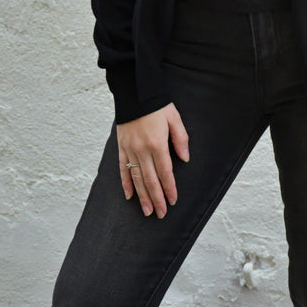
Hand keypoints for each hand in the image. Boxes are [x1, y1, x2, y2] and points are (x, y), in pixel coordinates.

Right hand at [117, 103, 189, 218]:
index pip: (165, 172)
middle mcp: (142, 150)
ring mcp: (130, 150)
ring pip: (137, 178)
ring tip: (147, 211)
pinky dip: (125, 183)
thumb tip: (185, 159)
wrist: (135, 92)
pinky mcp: (121, 147)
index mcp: (157, 143)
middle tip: (161, 213)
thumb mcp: (174, 118)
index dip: (169, 188)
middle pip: (150, 180)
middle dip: (156, 198)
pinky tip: (129, 196)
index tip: (173, 200)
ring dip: (142, 196)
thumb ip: (180, 139)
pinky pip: (122, 169)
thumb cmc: (157, 105)